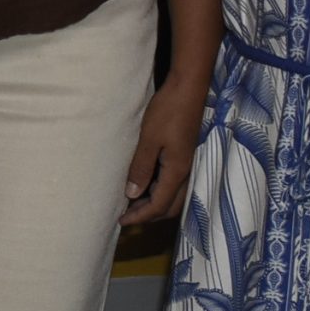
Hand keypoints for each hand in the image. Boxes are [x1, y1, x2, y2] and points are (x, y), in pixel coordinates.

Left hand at [121, 77, 205, 226]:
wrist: (188, 89)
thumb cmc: (167, 111)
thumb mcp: (149, 139)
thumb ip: (141, 167)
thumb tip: (132, 194)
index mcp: (177, 171)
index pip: (159, 205)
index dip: (140, 217)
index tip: (121, 222)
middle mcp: (186, 172)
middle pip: (170, 207)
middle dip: (149, 216)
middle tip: (126, 216)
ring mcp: (187, 164)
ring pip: (173, 197)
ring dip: (154, 204)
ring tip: (132, 203)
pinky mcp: (185, 156)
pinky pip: (173, 184)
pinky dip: (159, 191)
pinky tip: (144, 184)